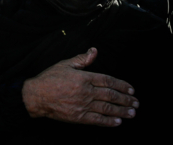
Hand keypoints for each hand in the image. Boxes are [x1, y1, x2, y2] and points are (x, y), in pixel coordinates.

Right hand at [21, 48, 138, 126]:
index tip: (131, 89)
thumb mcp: (65, 64)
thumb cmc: (50, 78)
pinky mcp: (79, 117)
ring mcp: (83, 105)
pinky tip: (118, 121)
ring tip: (132, 112)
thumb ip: (82, 59)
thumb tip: (94, 51)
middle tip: (136, 102)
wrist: (37, 96)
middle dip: (126, 99)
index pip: (108, 81)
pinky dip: (109, 121)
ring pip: (107, 108)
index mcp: (84, 78)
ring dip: (122, 111)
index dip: (122, 85)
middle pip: (111, 95)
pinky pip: (98, 120)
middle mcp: (86, 92)